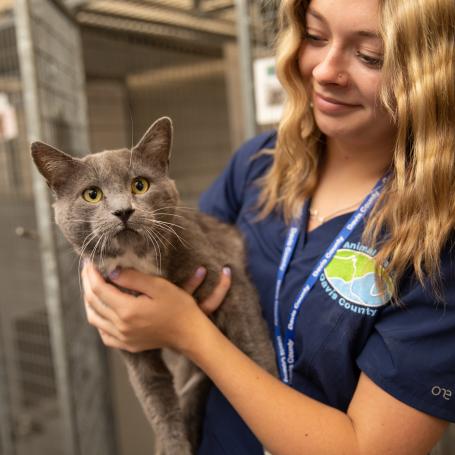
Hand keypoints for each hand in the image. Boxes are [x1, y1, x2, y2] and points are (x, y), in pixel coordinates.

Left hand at [81, 263, 230, 352]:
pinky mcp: (127, 344)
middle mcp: (121, 326)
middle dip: (87, 283)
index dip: (91, 274)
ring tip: (92, 286)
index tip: (89, 261)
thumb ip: (134, 278)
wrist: (190, 332)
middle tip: (87, 269)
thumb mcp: (159, 286)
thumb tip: (111, 272)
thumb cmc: (179, 306)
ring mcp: (123, 338)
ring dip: (89, 301)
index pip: (99, 289)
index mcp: (128, 310)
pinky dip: (98, 319)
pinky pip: (103, 333)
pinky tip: (103, 309)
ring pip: (94, 318)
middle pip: (92, 303)